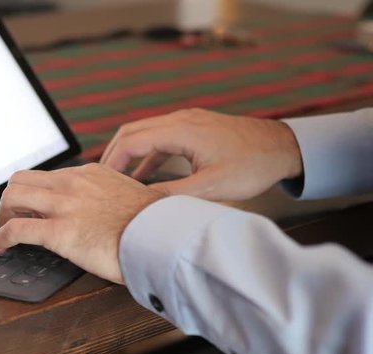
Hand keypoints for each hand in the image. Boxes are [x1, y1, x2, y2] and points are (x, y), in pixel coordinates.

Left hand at [0, 163, 164, 283]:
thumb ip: (109, 196)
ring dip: (1, 215)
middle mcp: (71, 184)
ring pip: (12, 197)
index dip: (33, 191)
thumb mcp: (129, 196)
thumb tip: (106, 209)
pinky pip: (14, 230)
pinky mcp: (58, 231)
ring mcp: (64, 205)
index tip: (30, 204)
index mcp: (89, 174)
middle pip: (20, 179)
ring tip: (2, 231)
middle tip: (11, 216)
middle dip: (10, 198)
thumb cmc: (152, 224)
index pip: (47, 175)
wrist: (161, 237)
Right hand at [100, 108, 302, 200]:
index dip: (113, 160)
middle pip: (132, 131)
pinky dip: (147, 154)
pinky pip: (161, 137)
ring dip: (130, 153)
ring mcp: (187, 120)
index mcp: (181, 130)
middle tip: (102, 178)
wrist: (283, 146)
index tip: (102, 180)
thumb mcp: (212, 186)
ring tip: (118, 178)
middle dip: (114, 154)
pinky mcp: (194, 127)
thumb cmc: (252, 165)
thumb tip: (143, 202)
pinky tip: (144, 174)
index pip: (132, 141)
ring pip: (145, 132)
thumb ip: (174, 193)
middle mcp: (180, 119)